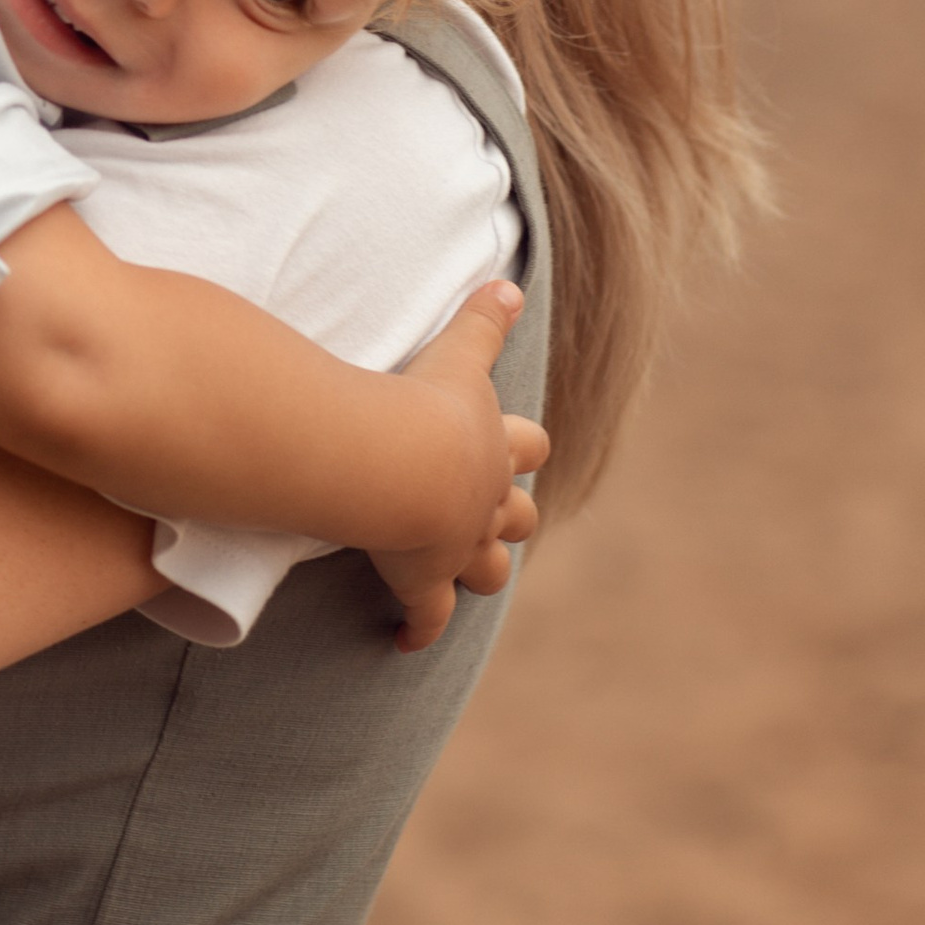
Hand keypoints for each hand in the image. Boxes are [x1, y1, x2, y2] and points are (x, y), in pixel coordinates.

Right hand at [376, 283, 548, 653]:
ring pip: (486, 568)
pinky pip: (427, 616)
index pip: (526, 446)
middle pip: (517, 515)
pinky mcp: (424, 581)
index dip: (522, 447)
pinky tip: (406, 641)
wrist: (399, 463)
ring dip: (479, 570)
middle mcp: (485, 502)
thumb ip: (482, 320)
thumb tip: (509, 283)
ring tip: (466, 574)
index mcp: (492, 447)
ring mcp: (458, 546)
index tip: (517, 450)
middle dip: (510, 515)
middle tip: (494, 516)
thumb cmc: (424, 404)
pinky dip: (419, 628)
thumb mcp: (458, 354)